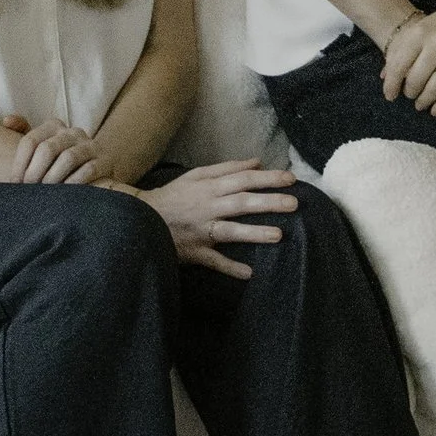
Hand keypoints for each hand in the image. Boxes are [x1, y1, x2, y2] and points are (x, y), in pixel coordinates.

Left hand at [2, 111, 100, 185]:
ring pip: (67, 159)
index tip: (14, 183)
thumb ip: (24, 130)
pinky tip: (63, 193)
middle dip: (34, 172)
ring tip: (43, 194)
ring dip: (52, 178)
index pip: (30, 141)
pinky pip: (88, 170)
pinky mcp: (105, 160)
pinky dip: (73, 182)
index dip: (19, 164)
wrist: (100, 163)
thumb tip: (6, 121)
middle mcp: (72, 132)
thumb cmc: (61, 156)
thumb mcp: (44, 141)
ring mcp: (90, 145)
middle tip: (27, 190)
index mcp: (53, 125)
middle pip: (47, 149)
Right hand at [135, 160, 298, 278]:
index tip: (290, 179)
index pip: (242, 179)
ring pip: (230, 231)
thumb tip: (256, 162)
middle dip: (267, 201)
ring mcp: (202, 231)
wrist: (141, 217)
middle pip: (241, 203)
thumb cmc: (174, 196)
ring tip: (277, 235)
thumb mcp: (196, 176)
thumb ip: (226, 168)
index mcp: (209, 187)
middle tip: (293, 203)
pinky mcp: (195, 251)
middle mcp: (208, 207)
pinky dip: (229, 267)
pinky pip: (213, 260)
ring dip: (253, 233)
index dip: (266, 178)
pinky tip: (248, 273)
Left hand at [379, 0, 435, 115]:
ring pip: (434, 88)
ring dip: (425, 101)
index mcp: (419, 33)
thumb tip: (384, 76)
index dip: (391, 84)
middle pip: (415, 80)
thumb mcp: (420, 29)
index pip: (398, 66)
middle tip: (409, 96)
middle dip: (409, 93)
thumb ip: (401, 50)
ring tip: (420, 104)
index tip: (389, 95)